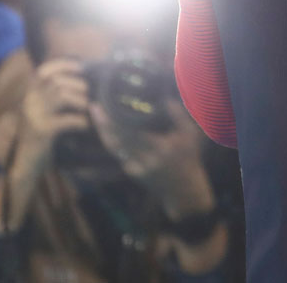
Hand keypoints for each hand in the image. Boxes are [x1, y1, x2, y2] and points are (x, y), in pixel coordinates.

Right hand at [15, 59, 90, 168]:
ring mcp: (34, 115)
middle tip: (88, 94)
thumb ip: (52, 95)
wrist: (26, 161)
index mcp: (29, 94)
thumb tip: (78, 79)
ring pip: (61, 95)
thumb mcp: (42, 110)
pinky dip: (80, 120)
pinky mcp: (42, 130)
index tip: (80, 67)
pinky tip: (85, 125)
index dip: (62, 65)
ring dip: (80, 100)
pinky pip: (66, 119)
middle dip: (78, 84)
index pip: (43, 71)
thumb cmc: (39, 134)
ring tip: (87, 108)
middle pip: (56, 81)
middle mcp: (29, 101)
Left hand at [92, 100, 214, 217]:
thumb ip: (179, 116)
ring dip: (103, 132)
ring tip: (97, 115)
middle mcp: (146, 159)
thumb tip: (166, 98)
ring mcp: (137, 167)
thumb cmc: (188, 158)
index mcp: (161, 148)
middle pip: (117, 139)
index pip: (133, 132)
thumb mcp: (190, 135)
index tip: (109, 104)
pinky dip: (111, 141)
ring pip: (114, 148)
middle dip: (104, 123)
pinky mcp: (132, 172)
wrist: (183, 189)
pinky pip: (118, 154)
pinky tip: (107, 130)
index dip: (117, 119)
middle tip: (95, 107)